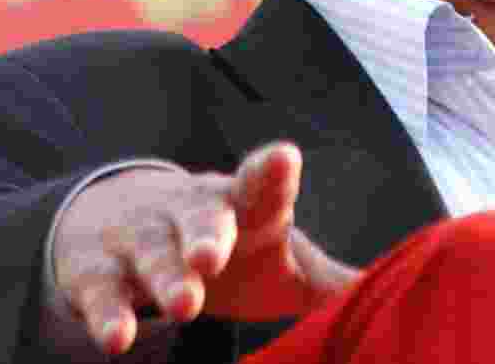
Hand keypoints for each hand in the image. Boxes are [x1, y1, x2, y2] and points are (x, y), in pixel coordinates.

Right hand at [53, 142, 360, 355]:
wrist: (128, 223)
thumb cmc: (231, 244)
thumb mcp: (277, 258)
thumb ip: (328, 280)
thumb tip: (393, 295)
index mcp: (243, 204)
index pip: (260, 184)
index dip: (271, 171)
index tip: (284, 157)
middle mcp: (193, 211)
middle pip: (203, 215)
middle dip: (208, 234)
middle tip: (214, 256)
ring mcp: (144, 237)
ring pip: (154, 251)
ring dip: (166, 276)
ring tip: (185, 304)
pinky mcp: (101, 272)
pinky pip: (104, 291)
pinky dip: (108, 313)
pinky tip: (119, 338)